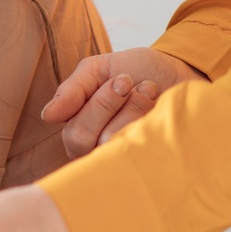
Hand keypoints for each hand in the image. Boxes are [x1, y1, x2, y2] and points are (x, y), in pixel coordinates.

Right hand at [41, 46, 205, 158]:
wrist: (183, 71)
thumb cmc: (138, 71)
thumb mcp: (98, 70)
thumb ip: (72, 90)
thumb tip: (47, 117)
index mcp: (80, 131)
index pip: (74, 133)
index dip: (97, 105)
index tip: (121, 78)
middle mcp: (98, 152)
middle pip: (89, 142)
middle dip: (112, 105)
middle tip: (131, 83)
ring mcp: (124, 159)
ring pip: (115, 146)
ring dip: (136, 110)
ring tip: (150, 92)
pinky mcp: (152, 161)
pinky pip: (144, 152)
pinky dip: (154, 122)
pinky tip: (161, 110)